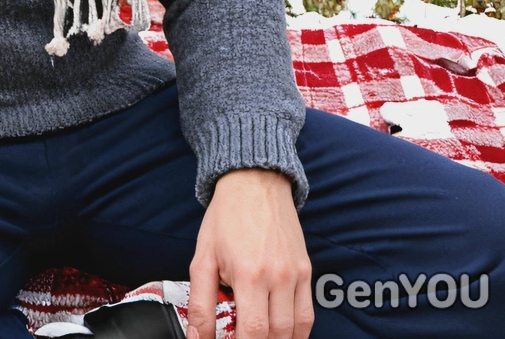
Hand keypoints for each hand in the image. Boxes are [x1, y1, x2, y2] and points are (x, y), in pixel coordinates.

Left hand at [186, 168, 312, 338]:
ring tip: (259, 336)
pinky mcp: (307, 271)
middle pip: (275, 335)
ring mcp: (296, 274)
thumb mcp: (202, 257)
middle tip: (241, 338)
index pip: (252, 333)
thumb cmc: (227, 217)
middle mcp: (278, 276)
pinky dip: (296, 332)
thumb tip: (197, 337)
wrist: (254, 182)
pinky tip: (280, 334)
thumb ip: (200, 303)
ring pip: (294, 330)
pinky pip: (308, 315)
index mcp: (249, 274)